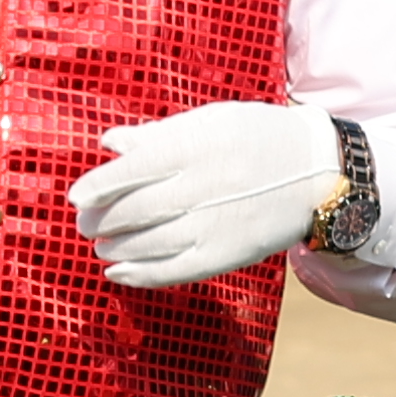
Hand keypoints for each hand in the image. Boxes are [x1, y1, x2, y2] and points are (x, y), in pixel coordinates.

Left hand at [70, 101, 347, 287]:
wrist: (318, 170)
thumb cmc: (258, 139)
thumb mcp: (210, 122)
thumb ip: (158, 135)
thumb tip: (110, 143)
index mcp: (195, 147)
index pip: (133, 169)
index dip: (99, 185)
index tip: (77, 196)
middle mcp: (202, 186)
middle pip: (135, 209)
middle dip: (101, 219)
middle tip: (85, 222)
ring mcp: (215, 223)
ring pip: (149, 242)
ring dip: (116, 247)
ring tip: (99, 244)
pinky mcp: (226, 253)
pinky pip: (174, 270)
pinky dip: (140, 274)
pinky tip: (119, 271)